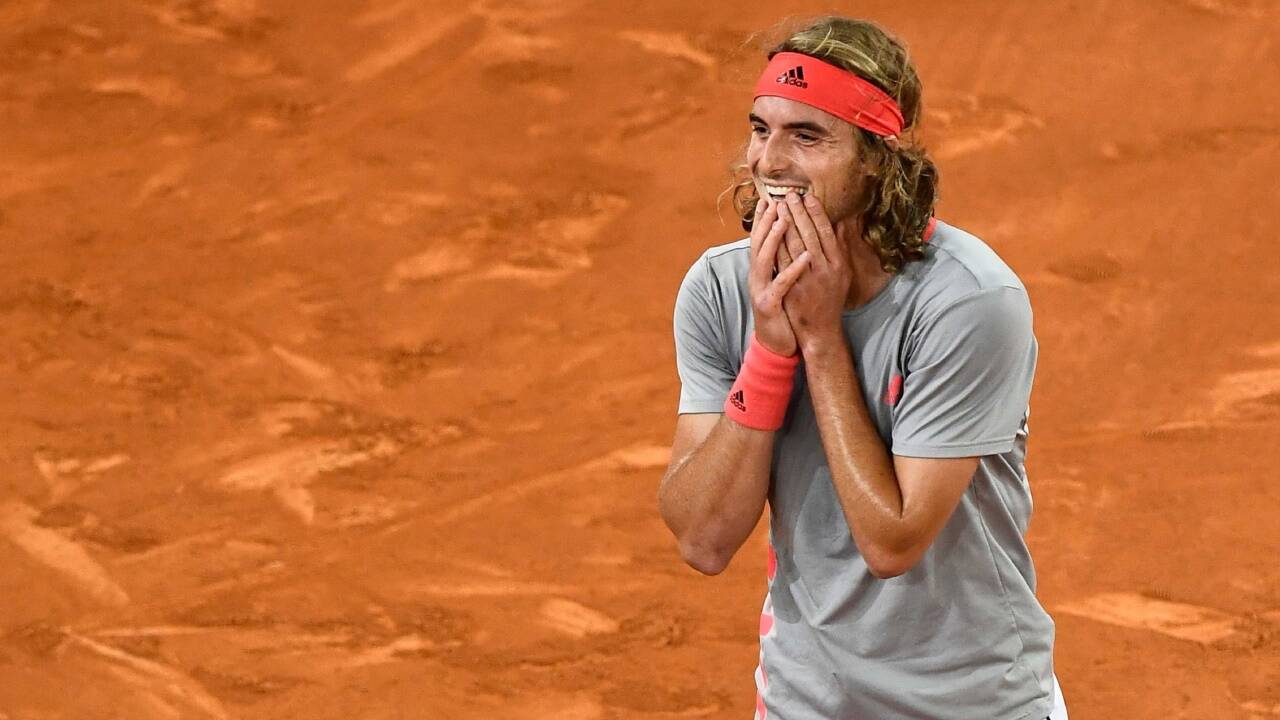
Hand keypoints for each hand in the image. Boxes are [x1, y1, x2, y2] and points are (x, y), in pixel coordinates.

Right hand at [748, 197, 810, 355]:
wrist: (775, 343)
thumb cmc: (782, 310)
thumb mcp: (781, 282)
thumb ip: (784, 261)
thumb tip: (792, 241)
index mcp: (761, 270)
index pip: (760, 239)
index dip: (763, 219)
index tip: (771, 197)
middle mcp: (757, 277)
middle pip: (759, 243)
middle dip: (767, 220)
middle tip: (777, 199)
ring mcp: (761, 290)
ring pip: (765, 259)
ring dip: (775, 238)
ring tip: (785, 218)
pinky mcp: (769, 304)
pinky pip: (782, 284)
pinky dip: (793, 269)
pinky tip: (806, 257)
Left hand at [775, 192, 851, 350]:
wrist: (820, 329)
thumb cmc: (832, 297)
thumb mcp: (844, 272)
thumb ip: (842, 245)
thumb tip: (844, 219)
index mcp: (838, 263)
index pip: (826, 232)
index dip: (817, 213)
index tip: (808, 196)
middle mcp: (824, 269)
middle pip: (810, 235)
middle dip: (799, 213)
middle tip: (789, 194)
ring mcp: (807, 279)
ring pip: (795, 247)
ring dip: (785, 224)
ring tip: (778, 206)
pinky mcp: (792, 288)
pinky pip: (782, 263)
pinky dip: (776, 246)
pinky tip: (769, 231)